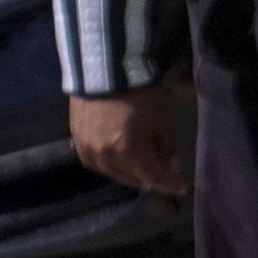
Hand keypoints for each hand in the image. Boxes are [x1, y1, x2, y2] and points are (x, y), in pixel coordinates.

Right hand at [67, 83, 189, 196]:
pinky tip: (120, 159)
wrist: (105, 70)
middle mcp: (106, 156)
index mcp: (129, 150)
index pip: (154, 178)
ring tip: (143, 166)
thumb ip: (166, 148)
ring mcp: (88, 150)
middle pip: (133, 179)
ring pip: (113, 174)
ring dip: (130, 174)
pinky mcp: (77, 142)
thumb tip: (170, 167)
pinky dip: (110, 166)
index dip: (170, 184)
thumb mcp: (162, 120)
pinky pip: (95, 164)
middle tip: (163, 171)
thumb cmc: (140, 93)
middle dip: (151, 178)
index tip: (181, 187)